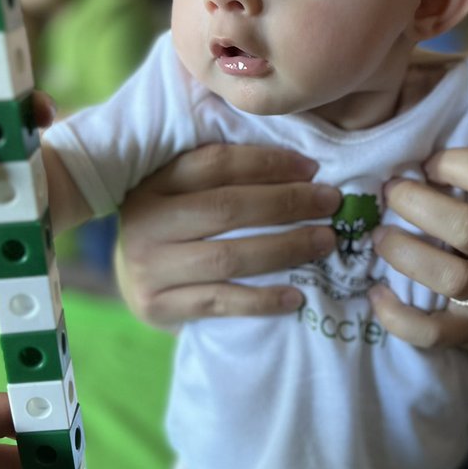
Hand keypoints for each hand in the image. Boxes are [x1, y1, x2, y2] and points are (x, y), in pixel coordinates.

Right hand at [115, 143, 341, 327]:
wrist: (136, 284)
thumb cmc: (176, 231)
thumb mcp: (184, 195)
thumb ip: (224, 177)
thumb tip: (300, 163)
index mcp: (154, 183)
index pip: (216, 163)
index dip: (268, 163)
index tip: (312, 167)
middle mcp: (145, 222)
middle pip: (227, 208)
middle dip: (287, 203)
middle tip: (330, 202)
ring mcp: (149, 267)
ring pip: (228, 257)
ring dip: (285, 248)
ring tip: (324, 242)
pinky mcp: (157, 305)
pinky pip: (220, 302)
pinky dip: (262, 300)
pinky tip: (296, 296)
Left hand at [368, 148, 467, 365]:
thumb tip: (404, 155)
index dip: (457, 164)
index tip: (425, 165)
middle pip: (466, 226)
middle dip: (417, 205)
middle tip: (387, 194)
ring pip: (450, 277)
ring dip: (405, 254)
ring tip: (378, 239)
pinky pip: (432, 330)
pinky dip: (396, 315)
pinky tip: (376, 295)